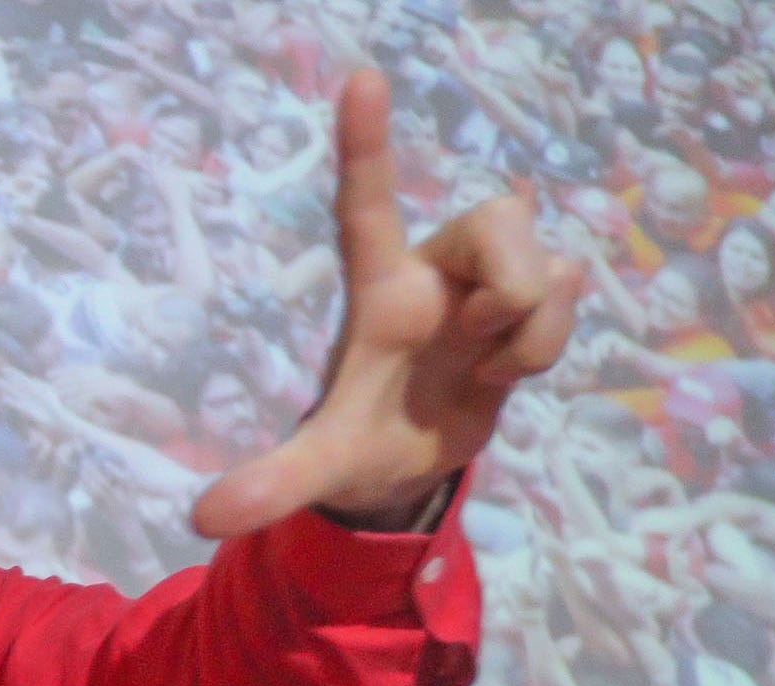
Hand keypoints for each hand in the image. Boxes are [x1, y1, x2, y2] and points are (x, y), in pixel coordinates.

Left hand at [191, 69, 580, 537]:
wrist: (409, 466)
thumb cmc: (357, 443)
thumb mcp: (316, 469)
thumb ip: (271, 486)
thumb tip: (204, 518)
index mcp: (377, 288)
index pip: (365, 204)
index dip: (365, 143)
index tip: (361, 77)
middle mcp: (433, 270)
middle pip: (498, 217)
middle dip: (509, 283)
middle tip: (473, 341)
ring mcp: (484, 283)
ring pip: (546, 258)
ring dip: (532, 325)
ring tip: (485, 366)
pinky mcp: (528, 304)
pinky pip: (569, 296)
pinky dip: (548, 344)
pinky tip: (505, 370)